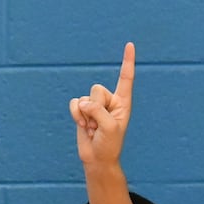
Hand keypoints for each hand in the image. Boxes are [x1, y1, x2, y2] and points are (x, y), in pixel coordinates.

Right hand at [69, 42, 135, 166]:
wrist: (97, 159)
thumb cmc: (109, 144)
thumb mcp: (109, 127)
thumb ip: (97, 110)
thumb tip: (83, 103)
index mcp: (123, 102)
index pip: (126, 78)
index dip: (127, 61)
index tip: (130, 44)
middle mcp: (109, 101)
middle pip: (97, 89)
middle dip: (95, 108)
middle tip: (100, 125)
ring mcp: (94, 106)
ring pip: (84, 98)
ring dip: (85, 116)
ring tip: (93, 129)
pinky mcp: (82, 111)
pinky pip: (74, 103)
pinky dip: (76, 115)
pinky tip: (83, 127)